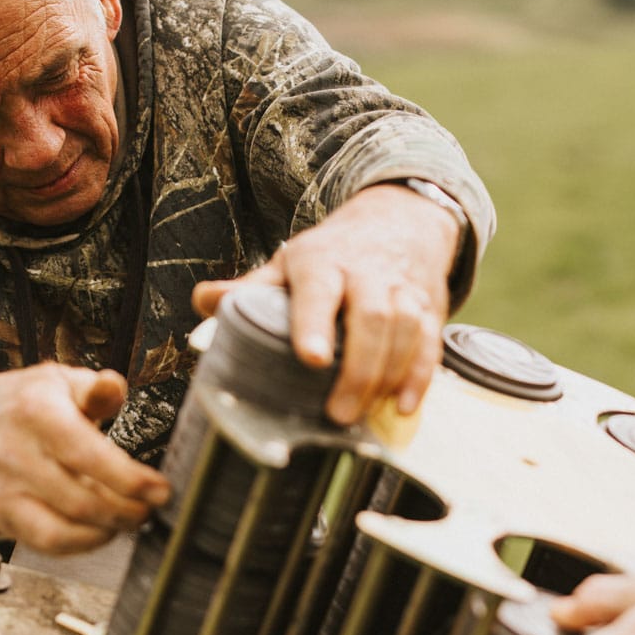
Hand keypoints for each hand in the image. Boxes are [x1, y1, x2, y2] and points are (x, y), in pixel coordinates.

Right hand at [0, 365, 169, 553]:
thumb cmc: (21, 406)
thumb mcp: (57, 381)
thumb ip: (93, 387)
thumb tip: (115, 388)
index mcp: (35, 411)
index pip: (86, 454)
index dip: (128, 479)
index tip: (160, 489)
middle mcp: (16, 454)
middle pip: (80, 501)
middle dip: (126, 512)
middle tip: (150, 508)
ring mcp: (6, 491)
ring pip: (63, 530)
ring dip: (106, 532)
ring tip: (129, 518)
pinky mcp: (3, 517)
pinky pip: (47, 544)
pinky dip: (81, 544)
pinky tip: (101, 530)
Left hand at [191, 183, 460, 423]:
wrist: (396, 221)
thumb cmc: (329, 256)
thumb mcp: (287, 264)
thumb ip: (249, 288)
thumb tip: (203, 301)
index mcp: (322, 261)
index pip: (318, 290)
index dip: (315, 323)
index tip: (311, 358)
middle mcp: (366, 272)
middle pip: (371, 316)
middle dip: (358, 368)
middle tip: (338, 413)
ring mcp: (400, 288)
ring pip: (405, 328)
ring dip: (389, 375)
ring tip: (366, 414)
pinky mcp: (428, 306)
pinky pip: (430, 341)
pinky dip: (420, 375)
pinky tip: (404, 405)